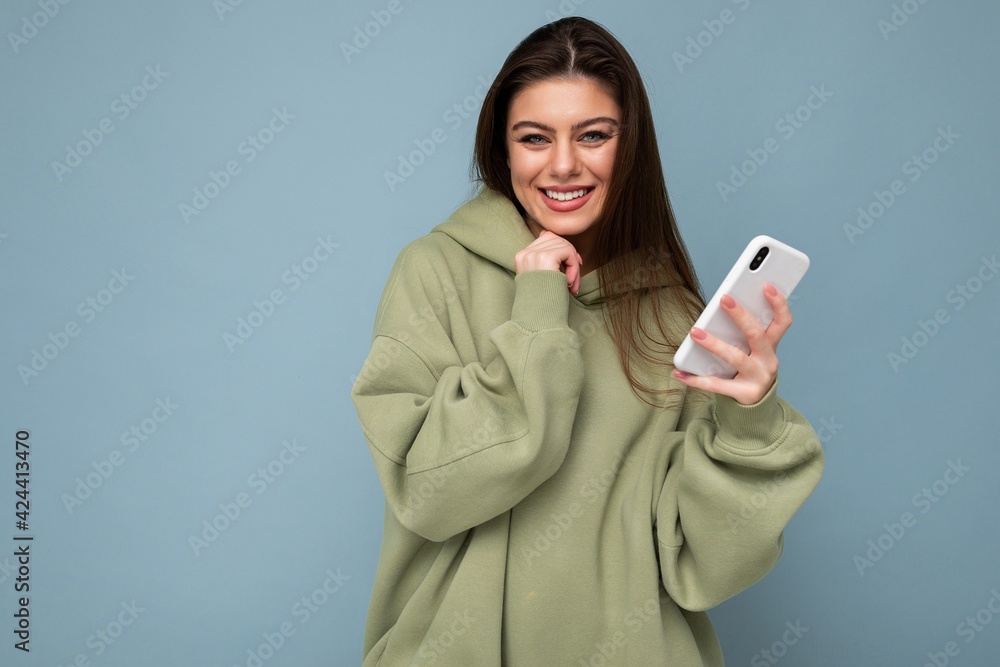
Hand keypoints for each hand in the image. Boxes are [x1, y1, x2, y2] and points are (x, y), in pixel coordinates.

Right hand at [514, 230, 583, 294]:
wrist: (538, 318)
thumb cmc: (543, 301)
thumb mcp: (540, 277)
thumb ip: (544, 259)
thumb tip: (556, 238)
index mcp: (521, 257)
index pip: (546, 238)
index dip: (562, 251)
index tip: (569, 270)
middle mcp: (525, 253)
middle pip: (556, 239)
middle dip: (569, 257)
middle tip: (573, 279)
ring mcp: (534, 254)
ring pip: (564, 246)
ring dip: (573, 266)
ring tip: (571, 284)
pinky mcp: (546, 257)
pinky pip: (568, 252)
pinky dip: (574, 267)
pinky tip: (569, 283)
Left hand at [671, 284, 790, 404]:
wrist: (755, 406)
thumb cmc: (749, 368)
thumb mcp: (752, 350)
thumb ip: (742, 332)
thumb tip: (721, 306)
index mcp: (771, 345)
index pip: (782, 321)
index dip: (778, 303)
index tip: (766, 286)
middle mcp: (768, 360)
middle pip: (757, 334)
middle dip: (740, 315)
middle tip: (723, 299)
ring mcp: (758, 378)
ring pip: (735, 357)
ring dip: (713, 343)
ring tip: (694, 332)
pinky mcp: (744, 393)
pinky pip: (716, 385)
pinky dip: (695, 379)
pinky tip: (680, 373)